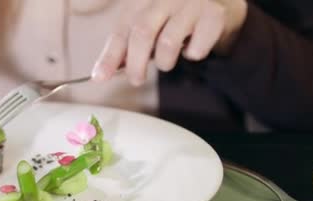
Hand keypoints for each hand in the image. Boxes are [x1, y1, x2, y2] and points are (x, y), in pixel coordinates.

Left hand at [92, 0, 247, 85]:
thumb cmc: (175, 16)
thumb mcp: (147, 26)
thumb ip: (126, 47)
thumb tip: (101, 73)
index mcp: (142, 0)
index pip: (121, 30)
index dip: (109, 56)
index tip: (99, 78)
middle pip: (142, 33)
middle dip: (136, 64)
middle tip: (137, 80)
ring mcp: (190, 3)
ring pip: (167, 42)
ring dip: (164, 62)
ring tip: (166, 63)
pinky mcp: (214, 14)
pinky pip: (197, 47)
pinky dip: (192, 55)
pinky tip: (192, 48)